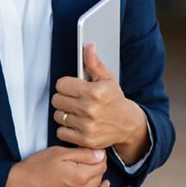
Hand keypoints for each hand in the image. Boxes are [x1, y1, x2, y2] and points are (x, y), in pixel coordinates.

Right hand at [2, 146, 109, 186]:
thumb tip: (101, 155)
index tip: (98, 154)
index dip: (101, 158)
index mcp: (79, 175)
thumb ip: (82, 154)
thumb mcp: (58, 153)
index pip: (100, 166)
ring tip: (104, 184)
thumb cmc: (34, 167)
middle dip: (100, 171)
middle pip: (98, 180)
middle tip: (96, 164)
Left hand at [51, 43, 147, 164]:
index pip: (61, 84)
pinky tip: (76, 124)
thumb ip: (94, 63)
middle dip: (64, 98)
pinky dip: (66, 129)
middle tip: (74, 99)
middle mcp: (89, 109)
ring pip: (58, 116)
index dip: (66, 85)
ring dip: (65, 113)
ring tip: (76, 111)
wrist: (128, 124)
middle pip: (56, 100)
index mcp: (94, 92)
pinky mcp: (84, 140)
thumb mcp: (107, 78)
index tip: (72, 87)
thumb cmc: (115, 100)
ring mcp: (86, 126)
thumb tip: (88, 46)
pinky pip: (61, 132)